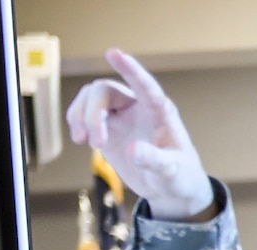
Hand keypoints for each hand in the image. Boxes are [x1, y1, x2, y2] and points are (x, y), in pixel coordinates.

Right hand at [66, 51, 215, 220]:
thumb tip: (133, 151)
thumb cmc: (179, 178)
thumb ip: (155, 161)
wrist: (170, 189)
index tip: (113, 53)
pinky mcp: (107, 126)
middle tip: (95, 144)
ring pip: (90, 98)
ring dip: (80, 116)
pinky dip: (76, 122)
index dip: (130, 69)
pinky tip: (80, 139)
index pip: (145, 86)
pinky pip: (84, 113)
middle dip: (92, 113)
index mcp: (160, 113)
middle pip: (105, 91)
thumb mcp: (172, 174)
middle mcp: (138, 107)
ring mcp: (120, 115)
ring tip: (83, 142)